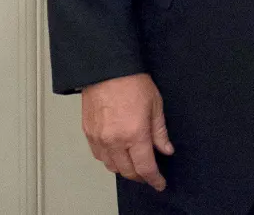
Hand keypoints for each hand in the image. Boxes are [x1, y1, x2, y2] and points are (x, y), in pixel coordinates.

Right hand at [81, 73, 173, 190]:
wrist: (106, 69)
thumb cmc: (132, 82)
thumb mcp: (156, 105)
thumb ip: (160, 132)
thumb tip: (166, 149)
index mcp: (134, 134)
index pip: (145, 167)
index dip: (154, 179)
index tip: (160, 183)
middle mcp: (114, 141)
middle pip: (127, 171)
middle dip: (140, 176)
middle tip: (149, 174)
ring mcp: (99, 139)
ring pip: (111, 167)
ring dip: (124, 169)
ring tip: (134, 165)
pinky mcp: (88, 134)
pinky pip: (99, 156)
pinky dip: (109, 160)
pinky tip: (117, 154)